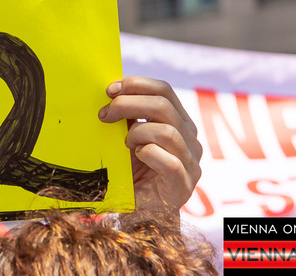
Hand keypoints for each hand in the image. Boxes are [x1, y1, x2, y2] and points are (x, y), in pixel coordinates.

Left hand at [98, 76, 201, 211]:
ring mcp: (190, 162)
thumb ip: (126, 115)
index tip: (109, 90)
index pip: (164, 90)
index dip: (136, 84)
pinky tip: (138, 158)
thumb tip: (109, 91)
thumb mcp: (128, 135)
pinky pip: (170, 162)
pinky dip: (148, 155)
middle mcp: (190, 139)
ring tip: (125, 144)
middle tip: (104, 115)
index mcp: (179, 121)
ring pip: (167, 132)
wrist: (140, 211)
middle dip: (127, 104)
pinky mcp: (183, 185)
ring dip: (137, 133)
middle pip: (163, 106)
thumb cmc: (132, 169)